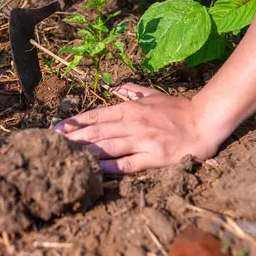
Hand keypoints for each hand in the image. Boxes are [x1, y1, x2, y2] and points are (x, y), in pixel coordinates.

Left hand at [53, 83, 228, 173]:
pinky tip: (94, 169)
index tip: (57, 127)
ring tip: (65, 155)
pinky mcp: (153, 157)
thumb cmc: (178, 109)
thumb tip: (117, 87)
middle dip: (73, 138)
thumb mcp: (153, 95)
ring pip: (108, 146)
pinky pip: (127, 163)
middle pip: (97, 132)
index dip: (75, 122)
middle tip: (51, 144)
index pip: (96, 115)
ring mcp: (142, 140)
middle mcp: (132, 123)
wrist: (204, 122)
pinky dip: (109, 166)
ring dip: (85, 151)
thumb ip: (133, 91)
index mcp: (130, 108)